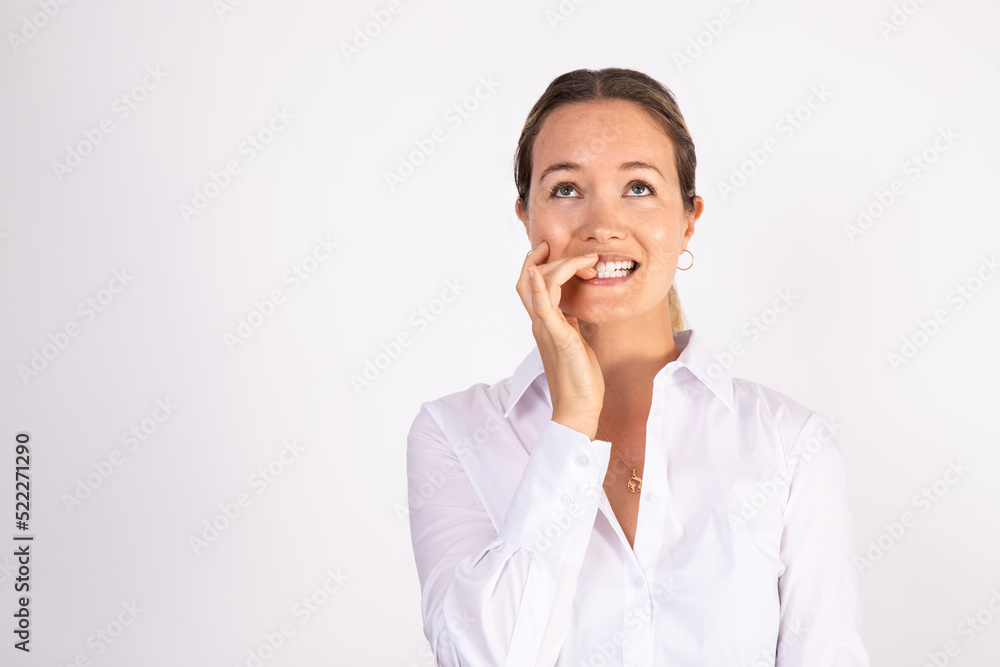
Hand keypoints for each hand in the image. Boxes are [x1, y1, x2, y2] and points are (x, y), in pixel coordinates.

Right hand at [515, 241, 604, 438]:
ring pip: (537, 285)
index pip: (531, 285)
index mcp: (545, 323)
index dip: (538, 263)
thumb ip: (570, 323)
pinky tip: (537, 271)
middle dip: (548, 258)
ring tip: (587, 260)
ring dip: (561, 265)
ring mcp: (546, 329)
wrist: (578, 406)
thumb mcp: (576, 341)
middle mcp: (540, 323)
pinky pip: (542, 306)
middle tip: (582, 255)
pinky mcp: (558, 337)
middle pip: (528, 279)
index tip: (556, 250)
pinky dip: (537, 286)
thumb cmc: (580, 377)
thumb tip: (574, 310)